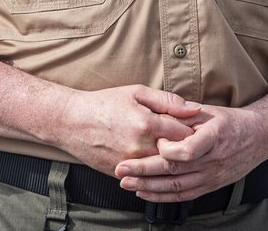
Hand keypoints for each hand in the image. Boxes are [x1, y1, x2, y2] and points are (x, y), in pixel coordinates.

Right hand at [58, 84, 202, 175]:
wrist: (71, 122)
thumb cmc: (105, 103)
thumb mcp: (138, 92)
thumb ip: (169, 101)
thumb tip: (195, 108)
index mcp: (148, 124)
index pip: (186, 134)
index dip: (193, 130)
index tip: (194, 127)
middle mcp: (141, 148)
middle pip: (177, 155)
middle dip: (184, 147)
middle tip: (185, 138)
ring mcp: (130, 163)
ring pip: (162, 168)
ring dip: (169, 159)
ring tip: (167, 145)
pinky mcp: (120, 173)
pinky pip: (145, 175)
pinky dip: (152, 167)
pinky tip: (150, 154)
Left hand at [116, 102, 267, 202]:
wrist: (258, 138)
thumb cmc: (230, 122)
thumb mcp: (209, 112)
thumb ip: (183, 116)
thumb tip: (158, 119)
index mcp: (215, 137)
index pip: (187, 150)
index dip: (166, 149)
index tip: (153, 141)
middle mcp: (214, 160)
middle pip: (175, 170)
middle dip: (144, 170)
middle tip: (122, 169)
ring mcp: (212, 176)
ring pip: (176, 186)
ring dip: (148, 187)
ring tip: (127, 183)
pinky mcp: (210, 186)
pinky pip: (183, 195)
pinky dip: (162, 196)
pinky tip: (145, 193)